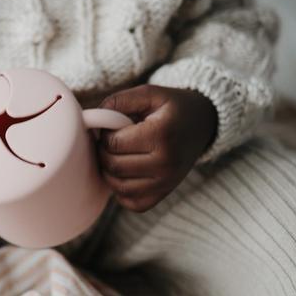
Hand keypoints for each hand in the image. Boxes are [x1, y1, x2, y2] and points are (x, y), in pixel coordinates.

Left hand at [97, 84, 217, 212]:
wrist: (202, 123)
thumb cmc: (171, 106)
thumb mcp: (148, 92)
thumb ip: (119, 101)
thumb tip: (92, 117)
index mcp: (161, 135)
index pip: (114, 143)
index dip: (104, 133)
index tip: (111, 125)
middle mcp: (166, 164)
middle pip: (114, 166)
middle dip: (103, 151)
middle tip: (111, 138)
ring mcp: (167, 183)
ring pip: (119, 187)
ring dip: (108, 170)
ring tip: (115, 153)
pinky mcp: (164, 194)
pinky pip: (132, 202)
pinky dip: (121, 190)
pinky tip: (124, 171)